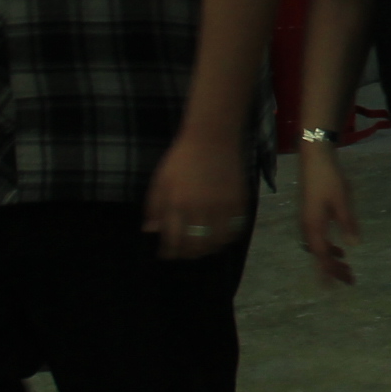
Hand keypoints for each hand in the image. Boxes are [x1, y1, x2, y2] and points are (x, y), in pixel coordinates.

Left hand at [142, 138, 248, 261]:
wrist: (212, 137)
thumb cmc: (181, 158)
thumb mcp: (160, 181)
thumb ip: (154, 208)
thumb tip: (151, 231)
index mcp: (176, 204)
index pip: (172, 241)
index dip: (168, 251)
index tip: (166, 253)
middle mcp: (199, 209)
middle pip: (195, 246)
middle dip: (187, 254)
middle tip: (184, 253)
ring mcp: (221, 207)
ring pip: (216, 242)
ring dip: (208, 249)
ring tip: (202, 247)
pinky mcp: (238, 202)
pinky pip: (235, 230)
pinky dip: (227, 237)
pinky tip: (220, 236)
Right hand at [296, 144, 359, 287]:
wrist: (314, 157)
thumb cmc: (329, 178)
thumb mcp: (342, 201)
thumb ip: (347, 224)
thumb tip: (354, 245)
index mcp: (314, 226)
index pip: (323, 256)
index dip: (332, 271)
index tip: (343, 283)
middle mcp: (307, 226)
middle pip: (319, 254)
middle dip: (333, 268)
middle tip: (350, 279)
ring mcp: (307, 220)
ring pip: (318, 246)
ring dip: (331, 257)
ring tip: (345, 265)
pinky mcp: (310, 213)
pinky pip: (318, 237)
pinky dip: (328, 245)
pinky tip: (339, 245)